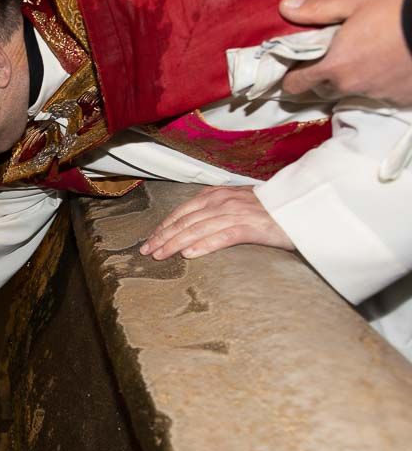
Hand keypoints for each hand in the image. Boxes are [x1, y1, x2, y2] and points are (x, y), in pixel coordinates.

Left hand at [139, 187, 293, 260]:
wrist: (303, 208)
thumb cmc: (270, 210)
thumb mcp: (238, 204)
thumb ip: (216, 212)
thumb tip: (192, 228)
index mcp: (218, 194)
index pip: (183, 211)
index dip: (164, 226)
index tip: (150, 239)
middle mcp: (224, 201)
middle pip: (185, 221)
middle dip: (163, 236)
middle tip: (146, 251)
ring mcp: (237, 213)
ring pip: (198, 229)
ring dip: (175, 243)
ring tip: (160, 255)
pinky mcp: (252, 227)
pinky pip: (223, 237)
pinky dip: (204, 245)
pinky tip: (189, 254)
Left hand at [279, 0, 411, 105]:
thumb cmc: (399, 5)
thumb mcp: (358, 0)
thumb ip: (319, 9)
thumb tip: (285, 7)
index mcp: (335, 66)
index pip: (298, 85)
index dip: (293, 77)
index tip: (295, 69)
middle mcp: (353, 86)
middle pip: (324, 91)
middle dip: (323, 78)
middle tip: (332, 58)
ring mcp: (380, 95)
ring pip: (354, 93)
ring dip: (354, 81)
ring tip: (366, 59)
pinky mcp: (403, 98)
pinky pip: (383, 95)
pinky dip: (382, 83)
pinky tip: (390, 66)